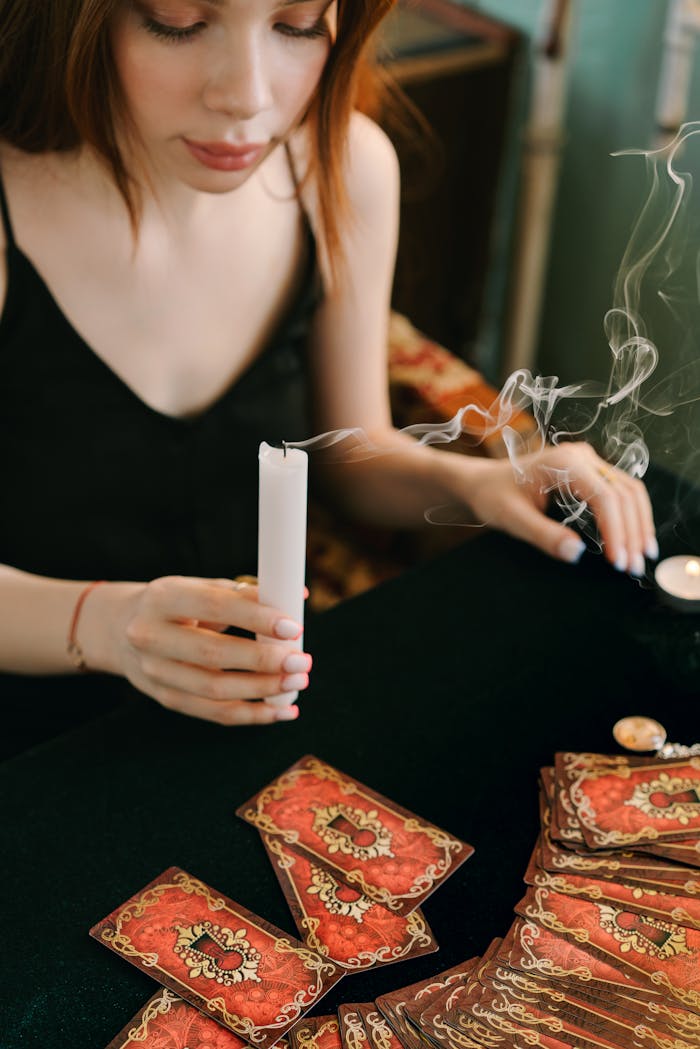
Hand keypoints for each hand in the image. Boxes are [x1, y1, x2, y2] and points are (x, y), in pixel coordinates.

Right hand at [95, 576, 310, 724]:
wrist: (121, 628)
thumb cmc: (177, 604)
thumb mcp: (201, 588)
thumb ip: (245, 593)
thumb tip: (296, 597)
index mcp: (162, 597)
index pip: (213, 605)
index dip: (255, 617)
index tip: (292, 628)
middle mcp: (149, 635)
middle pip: (212, 654)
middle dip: (262, 661)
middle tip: (300, 662)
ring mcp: (153, 671)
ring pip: (213, 690)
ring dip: (262, 691)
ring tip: (296, 683)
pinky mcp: (164, 698)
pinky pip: (212, 714)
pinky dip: (251, 715)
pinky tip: (281, 711)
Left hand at [463, 442, 656, 573]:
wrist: (483, 483)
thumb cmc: (492, 496)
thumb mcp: (511, 519)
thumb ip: (543, 535)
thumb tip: (577, 552)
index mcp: (563, 462)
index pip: (605, 496)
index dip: (617, 530)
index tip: (618, 561)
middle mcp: (581, 457)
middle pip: (624, 493)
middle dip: (633, 532)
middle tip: (635, 567)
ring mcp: (588, 462)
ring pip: (629, 491)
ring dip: (639, 525)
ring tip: (641, 557)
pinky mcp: (590, 473)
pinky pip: (621, 492)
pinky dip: (631, 517)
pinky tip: (633, 540)